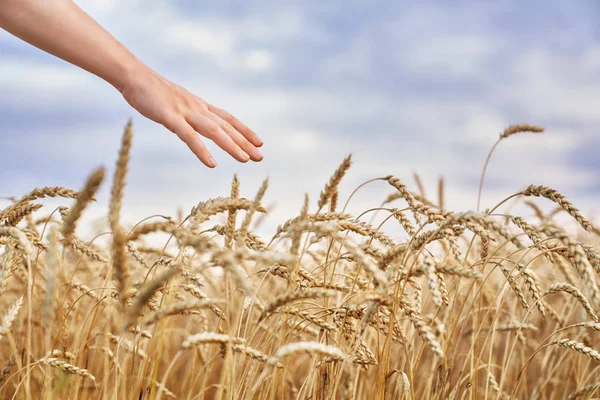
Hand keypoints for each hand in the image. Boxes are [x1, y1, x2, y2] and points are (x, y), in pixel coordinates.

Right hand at [119, 66, 262, 167]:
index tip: (259, 141)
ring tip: (245, 159)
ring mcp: (185, 112)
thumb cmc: (152, 91)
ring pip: (214, 131)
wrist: (133, 76)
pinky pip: (189, 137)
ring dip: (231, 145)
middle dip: (245, 142)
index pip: (228, 118)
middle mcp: (197, 108)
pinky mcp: (170, 118)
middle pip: (226, 127)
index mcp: (199, 106)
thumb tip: (194, 124)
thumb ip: (188, 114)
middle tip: (261, 157)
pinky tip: (212, 163)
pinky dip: (202, 150)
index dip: (245, 130)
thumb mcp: (177, 103)